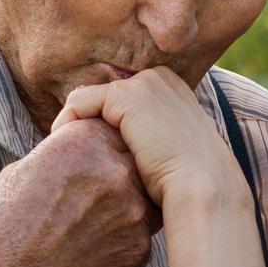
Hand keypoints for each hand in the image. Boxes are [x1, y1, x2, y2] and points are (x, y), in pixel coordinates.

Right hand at [0, 116, 155, 266]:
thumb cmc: (3, 230)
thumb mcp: (22, 172)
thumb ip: (61, 155)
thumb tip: (78, 152)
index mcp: (84, 143)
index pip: (113, 129)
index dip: (103, 146)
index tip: (92, 162)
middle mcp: (116, 172)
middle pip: (134, 162)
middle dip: (118, 175)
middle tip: (94, 196)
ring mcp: (132, 213)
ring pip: (143, 200)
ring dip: (125, 207)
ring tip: (90, 224)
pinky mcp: (138, 250)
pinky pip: (139, 236)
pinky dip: (122, 240)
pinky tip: (91, 250)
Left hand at [57, 69, 267, 266]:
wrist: (203, 188)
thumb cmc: (187, 184)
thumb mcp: (168, 151)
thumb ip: (145, 138)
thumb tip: (119, 147)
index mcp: (172, 88)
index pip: (122, 100)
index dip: (104, 125)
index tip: (91, 153)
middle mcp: (159, 77)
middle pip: (104, 97)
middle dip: (89, 122)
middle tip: (73, 155)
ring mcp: (143, 84)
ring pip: (89, 100)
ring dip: (76, 126)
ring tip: (65, 156)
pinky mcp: (126, 97)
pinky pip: (79, 103)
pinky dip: (67, 124)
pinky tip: (64, 150)